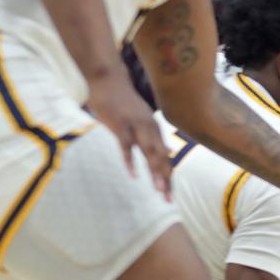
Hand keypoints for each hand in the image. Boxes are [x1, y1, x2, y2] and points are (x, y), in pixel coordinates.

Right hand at [86, 70, 171, 198]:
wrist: (109, 79)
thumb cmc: (125, 102)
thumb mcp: (144, 120)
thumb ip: (156, 137)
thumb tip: (170, 150)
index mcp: (155, 130)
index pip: (164, 158)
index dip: (168, 177)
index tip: (170, 196)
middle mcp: (150, 129)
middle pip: (160, 158)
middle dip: (165, 179)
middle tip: (168, 200)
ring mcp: (136, 127)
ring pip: (148, 152)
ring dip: (154, 172)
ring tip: (158, 190)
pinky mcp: (120, 125)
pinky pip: (127, 146)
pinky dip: (130, 160)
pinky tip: (134, 175)